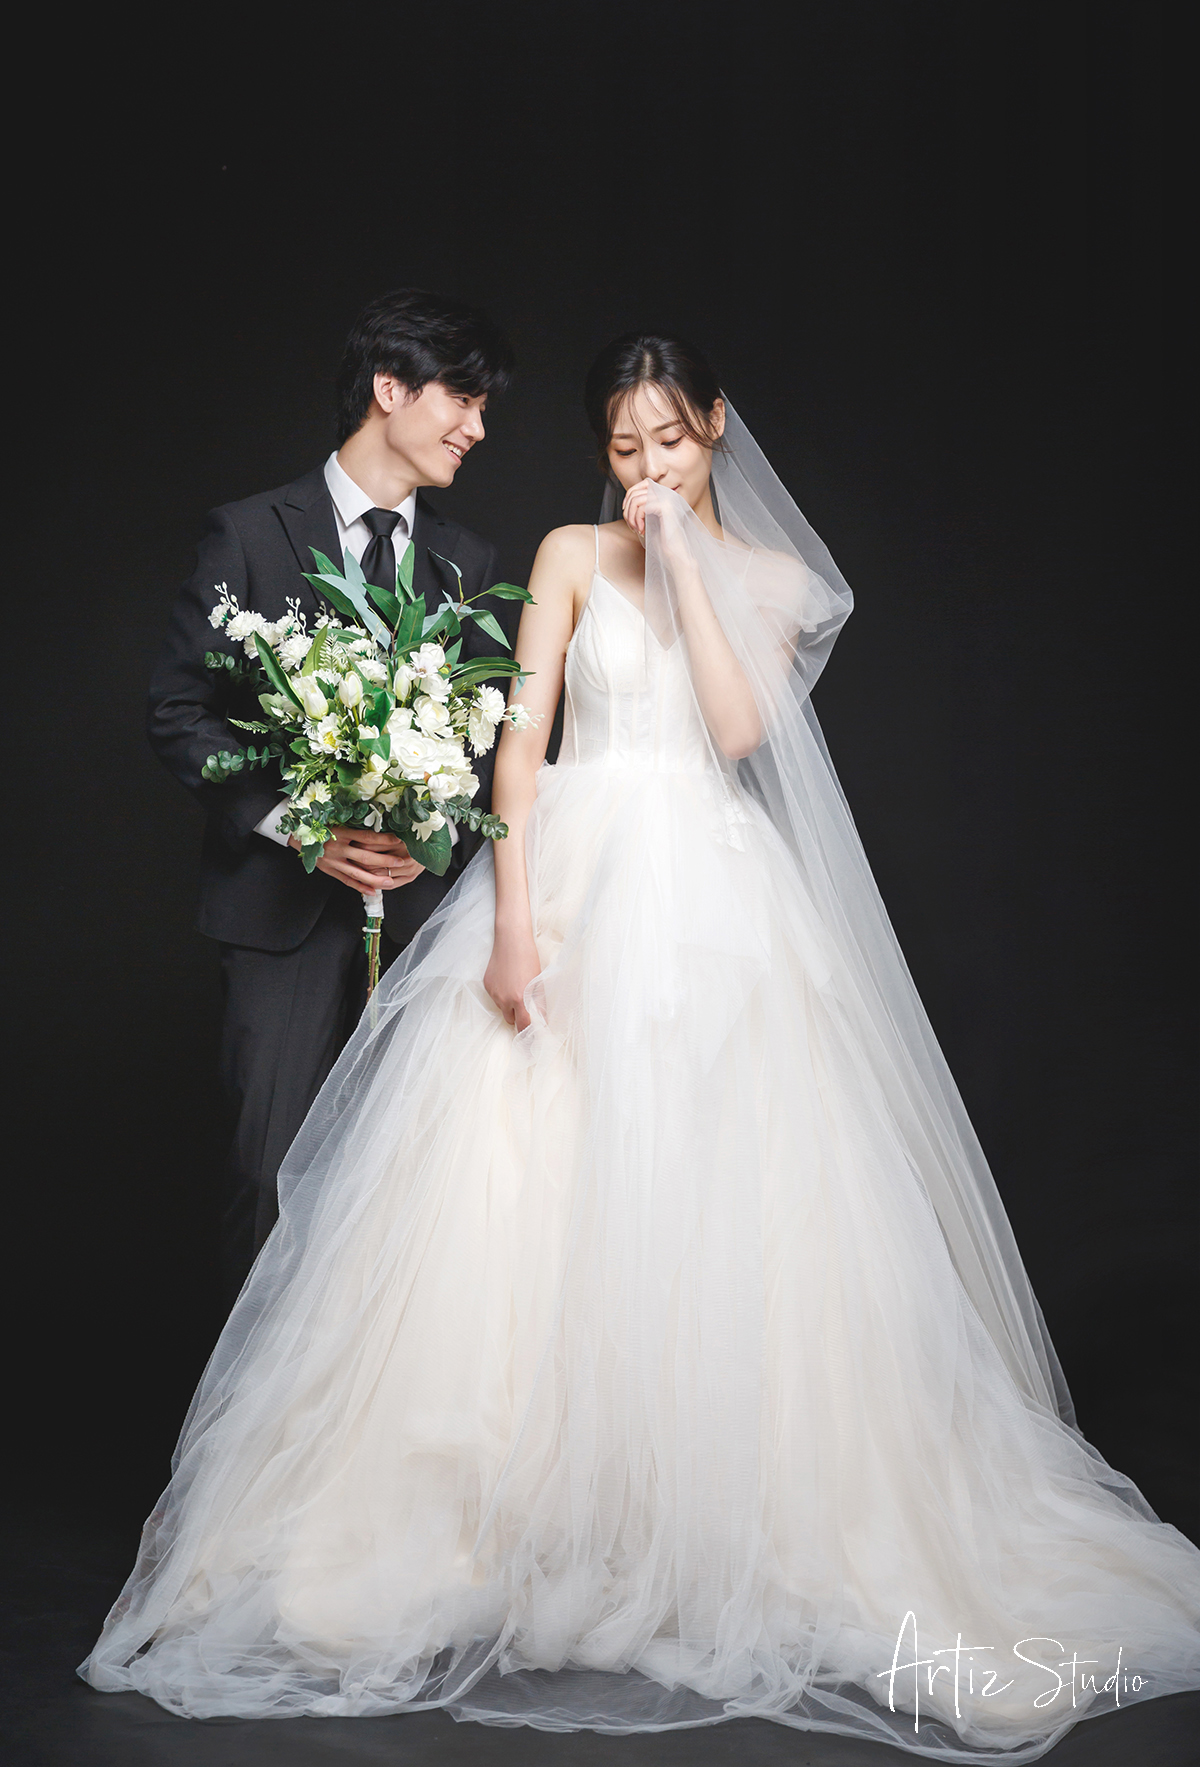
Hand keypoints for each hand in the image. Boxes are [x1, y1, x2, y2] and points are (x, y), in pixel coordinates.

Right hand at [290, 825, 424, 892]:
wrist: (297, 834)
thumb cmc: (319, 824)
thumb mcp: (337, 821)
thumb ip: (354, 827)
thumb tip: (378, 829)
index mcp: (341, 833)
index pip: (366, 837)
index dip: (383, 839)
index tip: (398, 840)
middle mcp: (338, 848)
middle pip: (365, 857)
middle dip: (385, 861)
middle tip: (401, 862)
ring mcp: (333, 862)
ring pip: (358, 873)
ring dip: (376, 879)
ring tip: (391, 882)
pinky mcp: (330, 870)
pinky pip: (347, 881)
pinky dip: (360, 887)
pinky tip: (373, 891)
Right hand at [483, 925, 541, 1029]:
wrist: (511, 940)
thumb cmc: (528, 958)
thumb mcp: (537, 982)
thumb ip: (538, 1003)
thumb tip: (542, 1019)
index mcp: (519, 999)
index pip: (523, 1025)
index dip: (527, 1033)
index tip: (531, 1037)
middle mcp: (504, 999)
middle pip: (510, 1020)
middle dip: (517, 1017)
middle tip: (524, 1008)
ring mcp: (493, 993)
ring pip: (501, 1008)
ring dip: (508, 1004)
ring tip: (515, 987)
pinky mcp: (487, 985)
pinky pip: (494, 997)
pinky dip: (500, 993)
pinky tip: (506, 980)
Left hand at [622, 478, 689, 564]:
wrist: (674, 553)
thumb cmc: (661, 540)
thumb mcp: (648, 519)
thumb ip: (641, 506)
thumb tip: (627, 499)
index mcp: (665, 494)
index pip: (643, 483)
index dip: (630, 495)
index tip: (626, 511)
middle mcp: (668, 493)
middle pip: (636, 492)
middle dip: (628, 510)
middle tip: (632, 526)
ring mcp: (668, 498)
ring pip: (636, 499)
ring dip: (631, 516)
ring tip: (636, 529)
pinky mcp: (665, 506)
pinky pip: (642, 507)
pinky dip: (637, 520)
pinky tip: (642, 530)